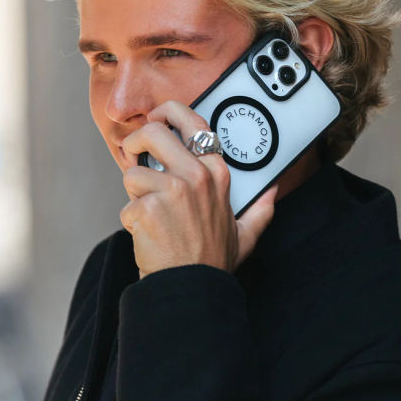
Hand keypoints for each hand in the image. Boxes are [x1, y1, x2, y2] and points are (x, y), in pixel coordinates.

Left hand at [119, 100, 278, 279]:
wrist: (191, 287)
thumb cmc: (212, 260)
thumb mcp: (246, 233)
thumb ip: (261, 209)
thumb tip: (273, 190)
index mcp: (216, 174)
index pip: (192, 123)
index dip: (168, 114)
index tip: (157, 119)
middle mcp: (195, 176)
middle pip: (154, 132)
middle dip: (136, 140)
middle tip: (133, 153)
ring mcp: (171, 190)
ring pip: (133, 172)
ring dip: (135, 194)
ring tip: (151, 215)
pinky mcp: (148, 208)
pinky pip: (127, 205)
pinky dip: (132, 222)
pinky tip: (149, 236)